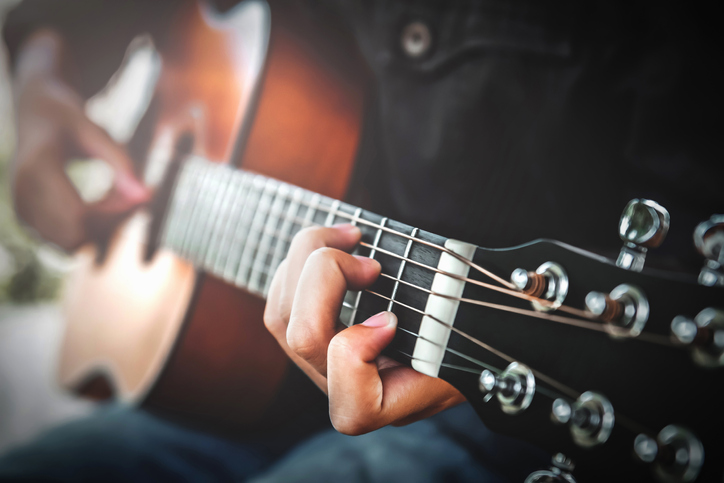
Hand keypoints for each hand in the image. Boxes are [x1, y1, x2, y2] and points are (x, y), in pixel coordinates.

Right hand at [11, 31, 148, 250]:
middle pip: (77, 236)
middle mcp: (23, 195)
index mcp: (36, 169)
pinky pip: (68, 240)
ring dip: (103, 227)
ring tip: (119, 194)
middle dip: (112, 223)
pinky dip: (92, 229)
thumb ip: (121, 162)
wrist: (34, 115)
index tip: (143, 194)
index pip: (80, 215)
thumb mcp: (96, 132)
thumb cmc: (68, 121)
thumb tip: (146, 195)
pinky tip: (105, 202)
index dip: (117, 214)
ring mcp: (22, 211)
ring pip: (74, 244)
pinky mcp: (29, 221)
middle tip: (135, 195)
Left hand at [264, 224, 465, 434]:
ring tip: (349, 235)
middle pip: (304, 340)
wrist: (465, 322)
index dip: (358, 354)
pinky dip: (298, 264)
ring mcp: (325, 365)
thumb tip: (415, 283)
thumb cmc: (476, 318)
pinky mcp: (312, 337)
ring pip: (280, 317)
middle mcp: (354, 390)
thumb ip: (453, 309)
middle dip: (325, 275)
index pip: (354, 410)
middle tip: (367, 254)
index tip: (391, 318)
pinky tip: (336, 243)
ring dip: (306, 259)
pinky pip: (279, 305)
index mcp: (399, 400)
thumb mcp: (478, 317)